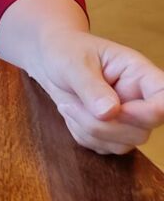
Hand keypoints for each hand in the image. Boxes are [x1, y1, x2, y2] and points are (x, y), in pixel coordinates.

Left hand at [0, 0, 163, 154]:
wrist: (51, 60)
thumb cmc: (66, 52)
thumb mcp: (74, 63)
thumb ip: (92, 86)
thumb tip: (110, 113)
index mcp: (138, 73)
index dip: (151, 112)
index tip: (118, 110)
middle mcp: (139, 98)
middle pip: (142, 130)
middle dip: (103, 125)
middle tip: (71, 104)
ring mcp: (129, 118)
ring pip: (123, 144)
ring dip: (89, 130)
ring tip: (69, 105)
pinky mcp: (113, 133)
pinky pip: (104, 148)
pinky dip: (83, 136)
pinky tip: (73, 114)